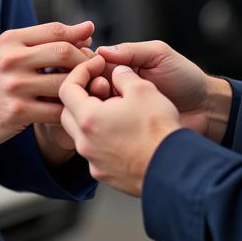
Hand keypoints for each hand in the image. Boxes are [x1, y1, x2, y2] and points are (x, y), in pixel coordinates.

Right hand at [0, 21, 93, 150]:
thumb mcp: (5, 51)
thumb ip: (41, 40)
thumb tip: (85, 30)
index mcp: (11, 40)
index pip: (55, 30)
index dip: (79, 35)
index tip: (91, 43)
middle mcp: (12, 59)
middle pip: (64, 52)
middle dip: (86, 61)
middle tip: (95, 70)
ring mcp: (14, 87)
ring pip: (64, 83)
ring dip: (82, 88)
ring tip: (89, 92)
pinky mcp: (17, 113)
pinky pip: (55, 111)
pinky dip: (69, 112)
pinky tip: (72, 112)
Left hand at [59, 55, 180, 195]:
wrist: (174, 169)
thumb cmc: (158, 129)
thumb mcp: (142, 88)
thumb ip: (123, 74)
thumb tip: (117, 71)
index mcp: (89, 119)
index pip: (67, 89)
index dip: (81, 71)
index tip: (98, 65)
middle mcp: (85, 143)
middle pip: (68, 112)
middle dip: (81, 95)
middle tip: (102, 85)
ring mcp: (94, 162)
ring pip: (81, 134)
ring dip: (92, 117)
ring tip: (115, 109)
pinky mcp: (105, 175)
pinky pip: (95, 151)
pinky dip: (102, 137)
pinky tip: (122, 132)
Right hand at [94, 41, 226, 140]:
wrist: (206, 109)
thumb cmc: (186, 78)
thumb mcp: (160, 55)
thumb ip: (132, 51)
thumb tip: (102, 50)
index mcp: (123, 67)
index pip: (94, 64)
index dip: (89, 66)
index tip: (95, 69)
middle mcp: (117, 89)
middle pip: (89, 87)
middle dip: (90, 86)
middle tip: (102, 87)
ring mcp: (120, 112)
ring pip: (93, 108)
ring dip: (96, 104)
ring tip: (110, 101)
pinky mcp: (126, 132)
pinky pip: (106, 129)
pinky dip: (103, 123)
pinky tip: (108, 120)